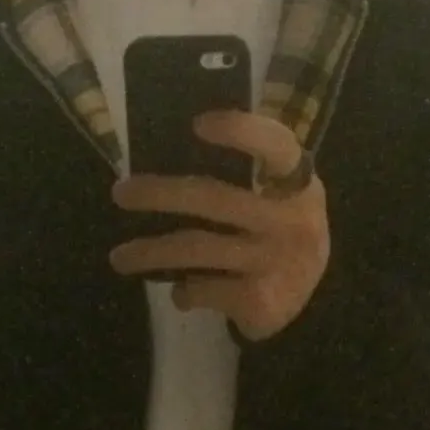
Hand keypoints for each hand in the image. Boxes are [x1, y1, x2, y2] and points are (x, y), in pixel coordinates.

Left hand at [110, 111, 329, 341]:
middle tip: (120, 193)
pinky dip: (184, 293)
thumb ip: (247, 180)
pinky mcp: (260, 300)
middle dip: (160, 194)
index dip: (241, 131)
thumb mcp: (281, 202)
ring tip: (119, 257)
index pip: (277, 147)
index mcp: (298, 185)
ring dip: (150, 253)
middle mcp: (292, 221)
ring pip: (197, 249)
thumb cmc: (282, 236)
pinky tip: (181, 293)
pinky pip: (204, 290)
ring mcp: (275, 262)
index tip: (198, 124)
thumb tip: (168, 159)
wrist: (311, 305)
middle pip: (214, 199)